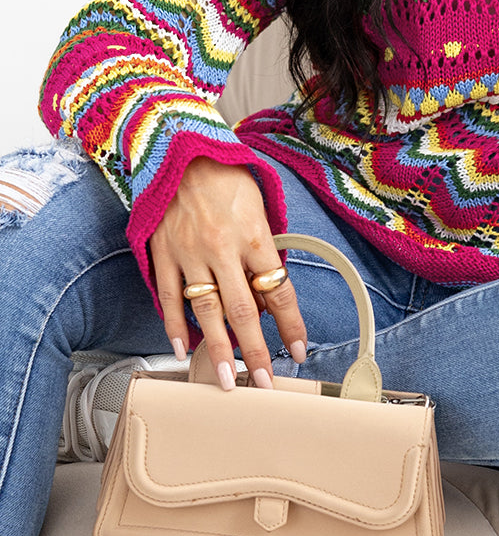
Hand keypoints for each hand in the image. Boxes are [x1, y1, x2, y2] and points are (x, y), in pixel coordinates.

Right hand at [150, 157, 307, 391]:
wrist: (183, 152)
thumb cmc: (229, 180)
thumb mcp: (260, 209)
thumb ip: (265, 253)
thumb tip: (269, 300)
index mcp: (254, 235)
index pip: (278, 290)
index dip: (290, 325)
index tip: (298, 352)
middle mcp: (222, 248)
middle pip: (243, 310)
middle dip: (255, 352)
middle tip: (263, 383)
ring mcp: (189, 253)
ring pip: (205, 311)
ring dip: (216, 349)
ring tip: (225, 380)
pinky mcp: (163, 253)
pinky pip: (168, 296)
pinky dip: (174, 326)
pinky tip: (182, 350)